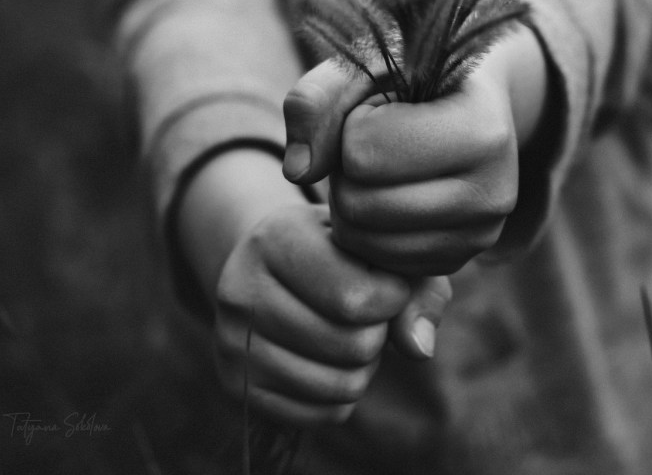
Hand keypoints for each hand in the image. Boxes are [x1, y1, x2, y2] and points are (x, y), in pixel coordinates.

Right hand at [213, 201, 411, 426]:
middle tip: (370, 311)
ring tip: (351, 332)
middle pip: (351, 345)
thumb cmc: (339, 250)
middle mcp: (241, 289)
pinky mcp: (237, 385)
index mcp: (276, 237)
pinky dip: (342, 393)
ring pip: (340, 386)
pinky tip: (330, 357)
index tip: (391, 282)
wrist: (270, 263)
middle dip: (379, 333)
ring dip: (364, 366)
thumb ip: (415, 286)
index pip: (354, 297)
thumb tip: (419, 349)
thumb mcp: (378, 246)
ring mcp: (232, 342)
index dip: (393, 297)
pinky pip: (322, 414)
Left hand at [329, 60, 518, 276]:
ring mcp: (480, 235)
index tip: (378, 109)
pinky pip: (376, 263)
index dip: (352, 125)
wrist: (470, 103)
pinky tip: (386, 195)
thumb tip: (297, 170)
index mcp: (481, 130)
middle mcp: (492, 191)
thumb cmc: (412, 78)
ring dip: (350, 199)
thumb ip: (317, 100)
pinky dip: (365, 231)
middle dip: (345, 169)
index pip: (365, 151)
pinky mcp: (457, 262)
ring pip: (363, 239)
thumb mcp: (365, 67)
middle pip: (359, 203)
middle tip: (370, 141)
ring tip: (377, 167)